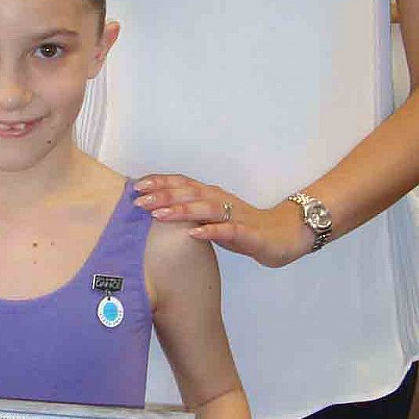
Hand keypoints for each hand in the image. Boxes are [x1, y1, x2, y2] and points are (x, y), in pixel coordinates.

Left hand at [134, 174, 311, 266]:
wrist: (283, 236)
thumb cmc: (243, 228)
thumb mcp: (212, 219)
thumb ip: (190, 213)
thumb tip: (157, 211)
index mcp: (211, 195)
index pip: (182, 184)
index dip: (160, 183)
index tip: (136, 186)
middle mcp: (221, 200)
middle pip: (190, 193)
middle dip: (163, 195)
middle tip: (138, 200)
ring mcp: (235, 216)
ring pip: (205, 208)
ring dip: (181, 209)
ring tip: (159, 214)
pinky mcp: (248, 233)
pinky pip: (229, 230)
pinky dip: (211, 231)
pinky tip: (195, 234)